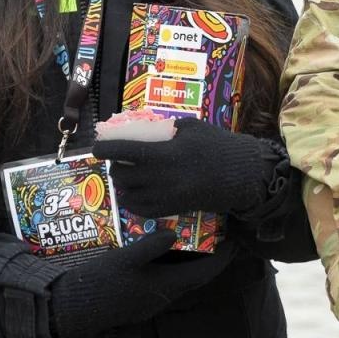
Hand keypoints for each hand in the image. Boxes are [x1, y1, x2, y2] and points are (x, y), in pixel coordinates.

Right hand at [48, 231, 232, 337]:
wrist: (71, 310)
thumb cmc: (97, 284)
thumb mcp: (123, 259)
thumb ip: (150, 246)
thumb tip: (174, 234)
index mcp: (164, 287)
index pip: (205, 273)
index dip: (223, 257)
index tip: (235, 240)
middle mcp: (162, 297)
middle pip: (196, 276)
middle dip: (210, 256)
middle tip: (219, 233)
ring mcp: (150, 301)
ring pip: (180, 279)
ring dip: (190, 260)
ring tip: (196, 236)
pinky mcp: (138, 300)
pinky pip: (165, 280)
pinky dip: (172, 265)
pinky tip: (164, 249)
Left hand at [94, 118, 270, 217]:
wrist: (241, 175)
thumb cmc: (219, 146)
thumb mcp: (192, 128)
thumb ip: (168, 129)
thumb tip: (150, 130)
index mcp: (162, 153)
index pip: (122, 151)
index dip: (105, 149)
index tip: (96, 147)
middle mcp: (159, 177)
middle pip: (122, 175)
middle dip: (115, 167)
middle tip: (118, 161)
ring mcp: (165, 196)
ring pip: (128, 194)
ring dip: (123, 185)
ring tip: (127, 177)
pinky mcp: (172, 208)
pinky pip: (142, 209)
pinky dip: (133, 202)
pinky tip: (135, 194)